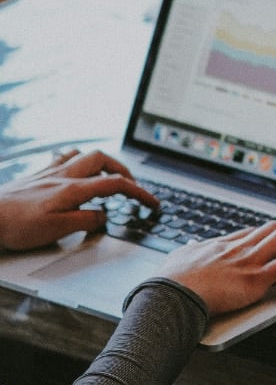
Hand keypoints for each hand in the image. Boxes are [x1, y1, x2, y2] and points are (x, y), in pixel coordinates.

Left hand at [0, 149, 158, 250]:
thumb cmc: (15, 225)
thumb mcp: (57, 230)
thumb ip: (86, 221)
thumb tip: (103, 216)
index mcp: (73, 189)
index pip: (116, 185)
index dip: (140, 193)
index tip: (152, 203)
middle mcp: (63, 176)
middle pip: (103, 160)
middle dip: (123, 171)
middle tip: (131, 187)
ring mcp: (49, 173)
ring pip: (84, 155)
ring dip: (102, 162)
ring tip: (108, 176)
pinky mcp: (37, 175)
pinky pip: (63, 157)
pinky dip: (77, 160)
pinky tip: (75, 169)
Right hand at [158, 221, 275, 314]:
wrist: (171, 296)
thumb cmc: (171, 283)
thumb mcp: (178, 258)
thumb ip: (189, 250)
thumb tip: (192, 244)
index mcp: (220, 245)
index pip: (252, 232)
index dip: (269, 234)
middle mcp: (238, 249)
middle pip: (272, 229)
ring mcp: (248, 262)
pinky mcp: (256, 279)